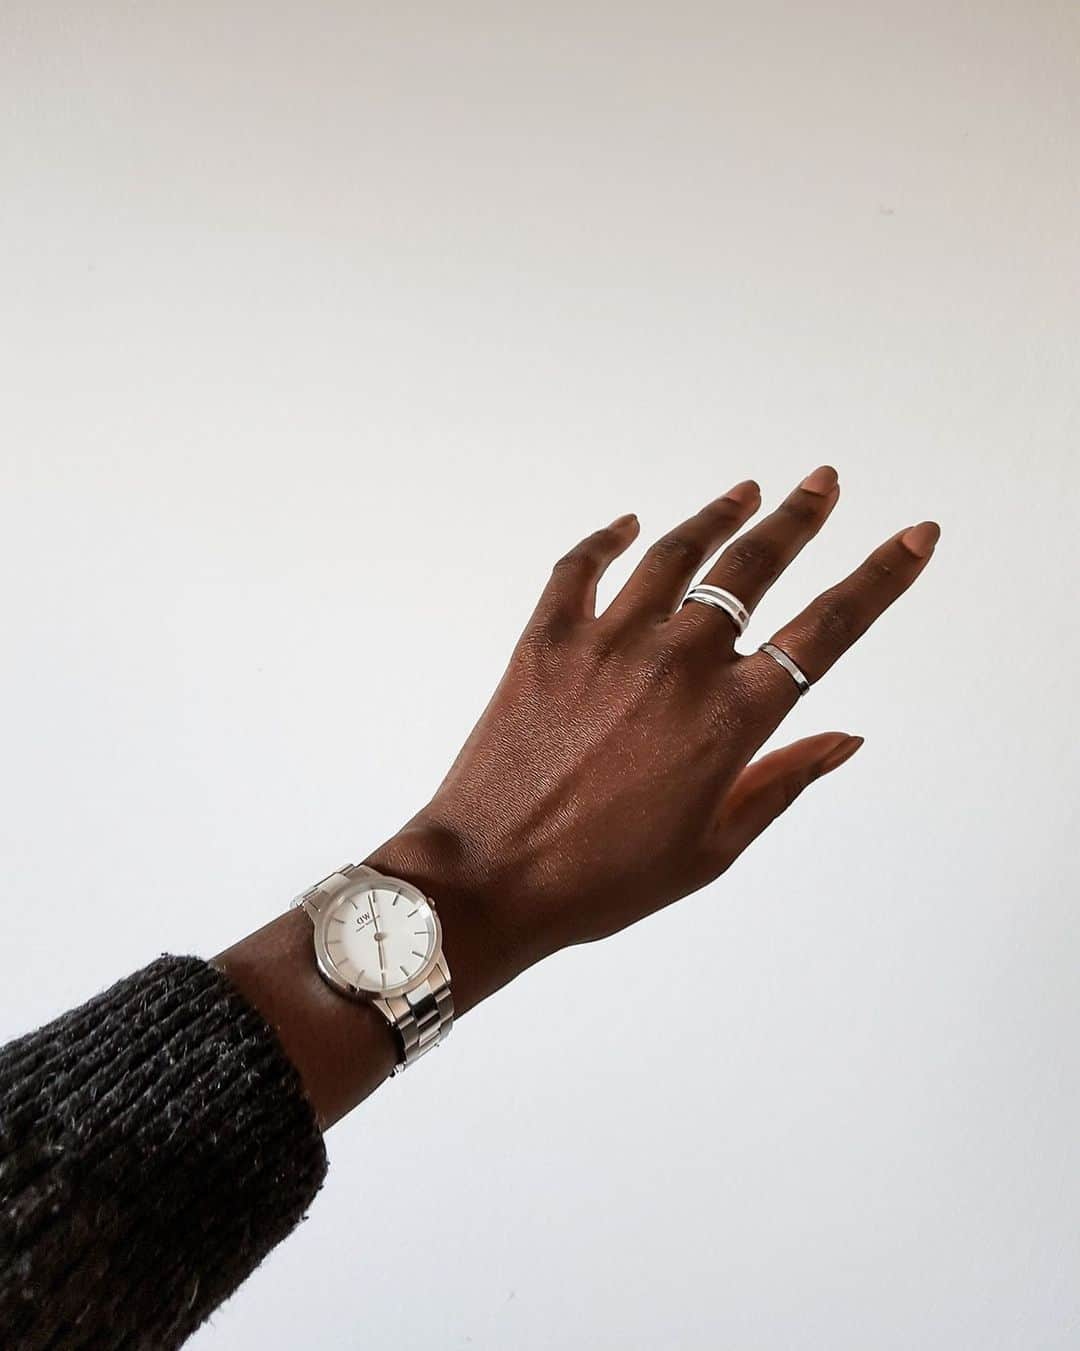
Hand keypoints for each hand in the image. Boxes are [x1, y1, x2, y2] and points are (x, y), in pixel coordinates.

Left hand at [368, 466, 938, 1008]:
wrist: (491, 877)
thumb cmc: (605, 878)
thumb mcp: (714, 847)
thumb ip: (784, 781)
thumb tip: (846, 738)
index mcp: (730, 718)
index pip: (828, 629)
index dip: (880, 577)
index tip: (914, 537)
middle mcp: (677, 664)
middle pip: (755, 566)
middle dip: (801, 518)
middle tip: (824, 483)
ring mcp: (608, 643)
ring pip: (678, 552)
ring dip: (719, 514)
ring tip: (748, 491)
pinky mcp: (546, 639)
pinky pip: (581, 566)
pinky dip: (608, 538)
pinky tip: (630, 525)